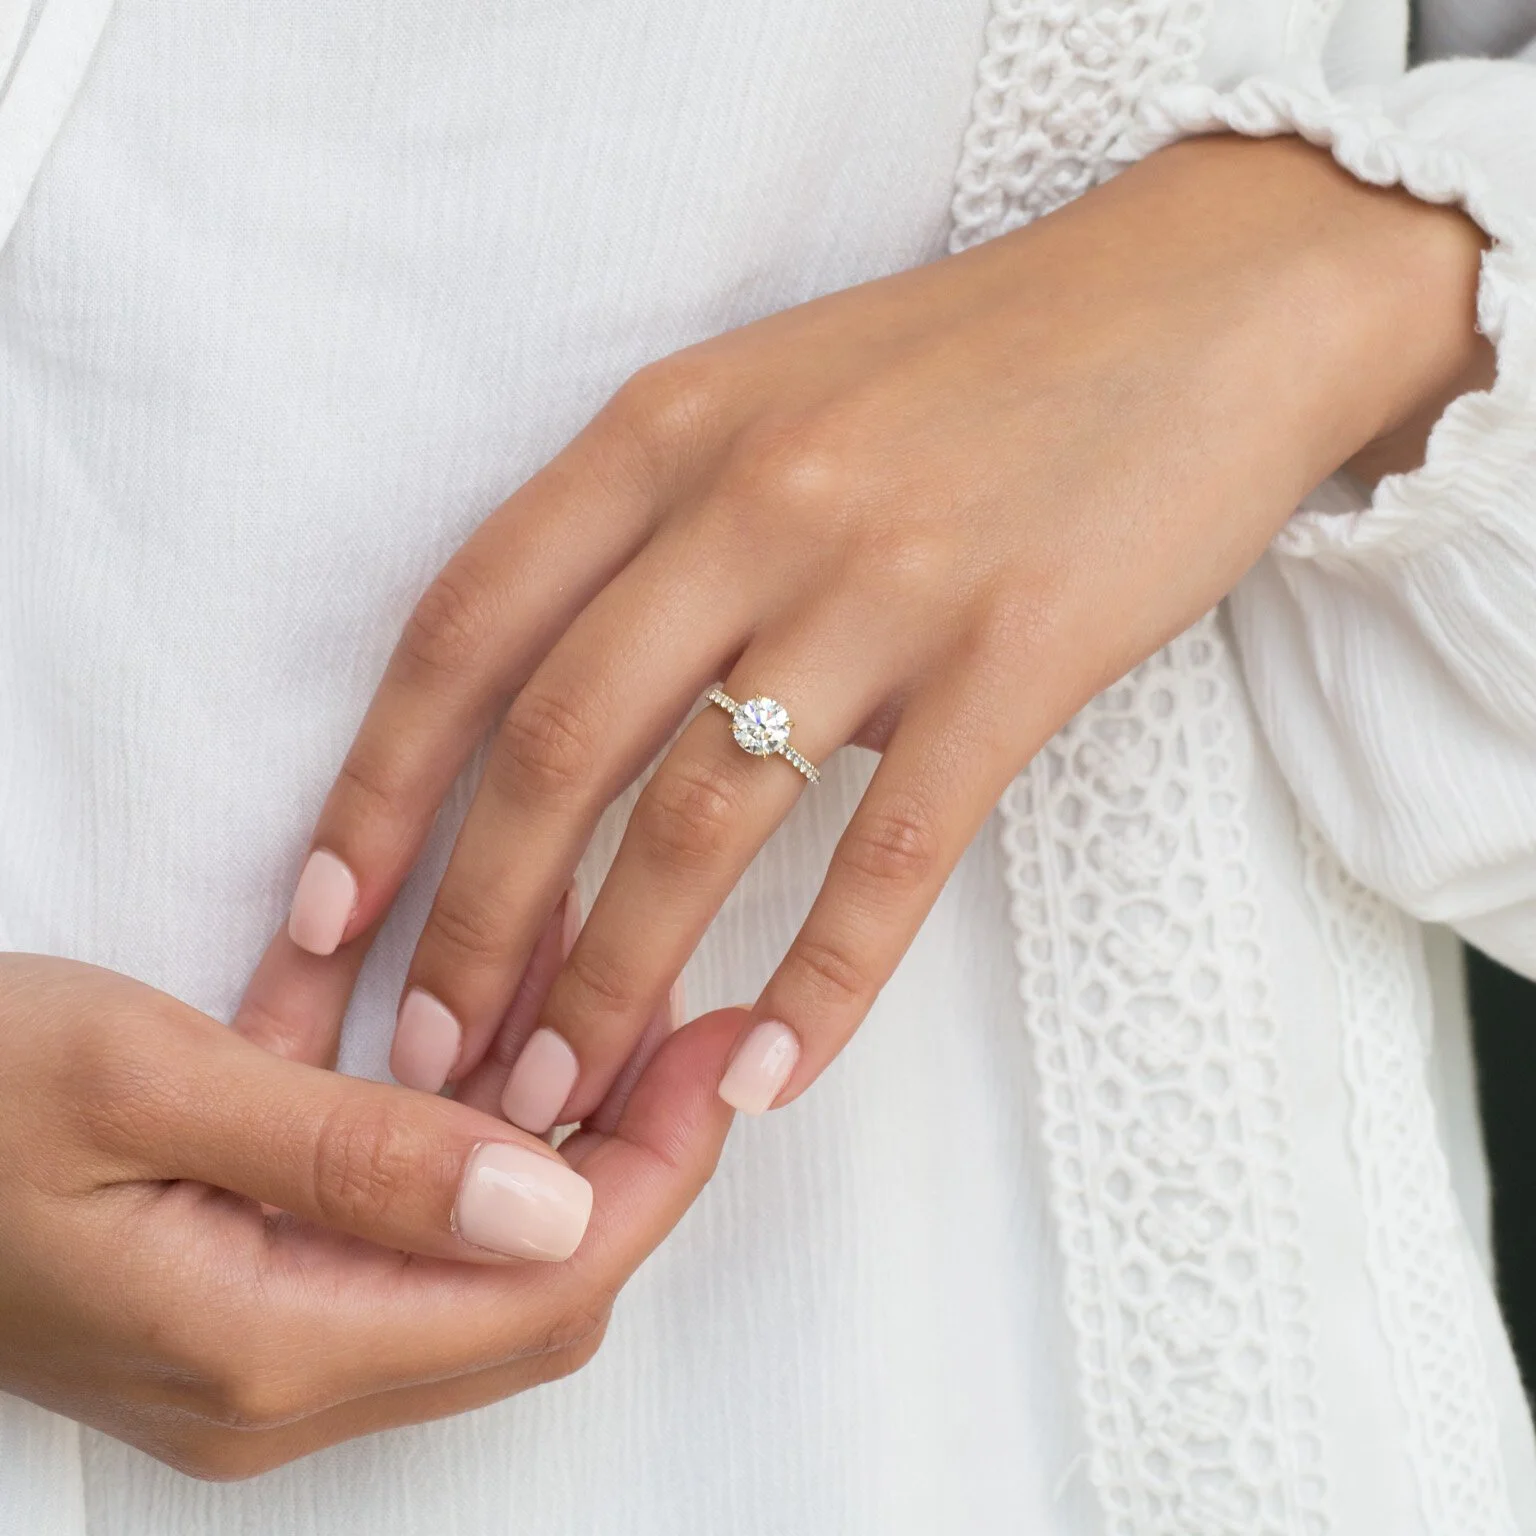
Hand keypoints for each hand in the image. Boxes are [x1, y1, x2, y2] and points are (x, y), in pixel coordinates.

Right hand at [0, 953, 736, 1475]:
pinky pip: (394, 1225)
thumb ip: (355, 1159)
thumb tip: (557, 1203)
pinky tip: (469, 1020)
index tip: (727, 1049)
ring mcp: (258, 1346)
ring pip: (474, 1252)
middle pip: (535, 1285)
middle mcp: (281, 1379)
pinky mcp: (236, 1291)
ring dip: (548, 1127)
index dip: (663, 1167)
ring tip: (594, 991)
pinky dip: (454, 1134)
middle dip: (631, 1148)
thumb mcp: (144, 1085)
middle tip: (677, 1014)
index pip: (549, 1284)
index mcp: (268, 1347)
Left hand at [278, 133, 1487, 1128]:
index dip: (378, 788)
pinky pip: (893, 852)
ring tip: (564, 1094)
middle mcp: (751, 501)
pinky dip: (823, 979)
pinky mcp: (1019, 654)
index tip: (330, 920)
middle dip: (479, 924)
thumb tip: (573, 736)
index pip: (465, 629)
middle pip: (560, 748)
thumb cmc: (969, 366)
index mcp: (665, 430)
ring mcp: (886, 579)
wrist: (1203, 305)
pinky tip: (774, 1073)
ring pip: (704, 819)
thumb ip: (652, 533)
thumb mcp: (767, 398)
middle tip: (436, 1054)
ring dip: (617, 980)